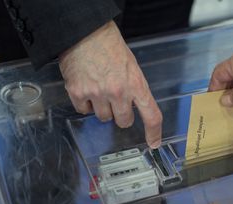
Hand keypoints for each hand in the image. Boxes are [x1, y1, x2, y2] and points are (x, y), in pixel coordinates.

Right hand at [59, 21, 161, 147]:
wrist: (85, 32)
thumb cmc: (110, 46)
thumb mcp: (131, 67)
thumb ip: (134, 88)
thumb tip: (134, 106)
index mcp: (136, 84)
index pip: (151, 115)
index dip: (154, 132)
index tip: (154, 142)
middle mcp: (118, 92)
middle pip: (123, 122)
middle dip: (121, 115)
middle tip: (116, 100)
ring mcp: (97, 94)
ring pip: (103, 118)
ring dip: (102, 108)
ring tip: (99, 88)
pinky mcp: (78, 93)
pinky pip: (84, 111)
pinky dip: (85, 103)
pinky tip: (86, 87)